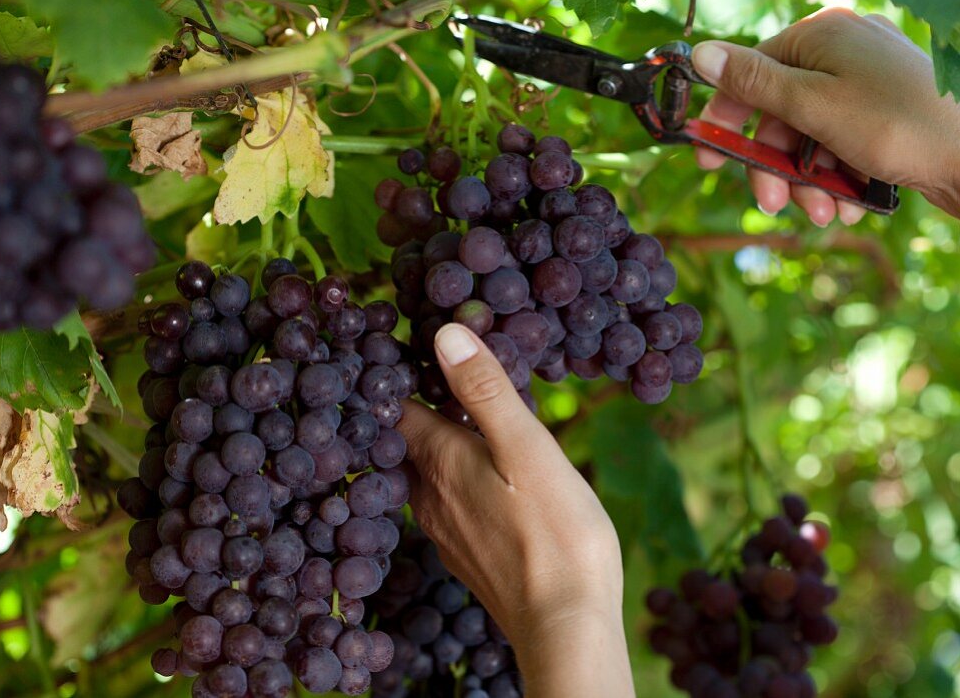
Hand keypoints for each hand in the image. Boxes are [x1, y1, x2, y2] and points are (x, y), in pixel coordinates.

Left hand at [398, 323, 633, 696]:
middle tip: (436, 374)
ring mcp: (445, 530)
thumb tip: (444, 335)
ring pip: (426, 474)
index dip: (394, 376)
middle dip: (416, 408)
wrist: (565, 625)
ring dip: (438, 446)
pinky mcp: (467, 555)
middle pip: (405, 441)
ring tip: (462, 419)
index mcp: (439, 461)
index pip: (394, 407)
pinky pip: (447, 503)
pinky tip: (483, 477)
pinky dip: (456, 479)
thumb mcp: (526, 448)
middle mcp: (429, 496)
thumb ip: (485, 391)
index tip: (402, 348)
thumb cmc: (556, 532)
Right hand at [691, 8, 959, 225]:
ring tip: (825, 214)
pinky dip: (839, 177)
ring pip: (812, 136)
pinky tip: (851, 204)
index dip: (728, 120)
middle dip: (777, 167)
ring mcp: (870, 81)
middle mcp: (846, 50)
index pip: (753, 72)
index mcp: (823, 34)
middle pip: (782, 113)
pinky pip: (843, 143)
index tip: (710, 160)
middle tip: (774, 206)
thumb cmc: (896, 126)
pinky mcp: (888, 112)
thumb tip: (701, 53)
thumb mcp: (812, 106)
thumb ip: (753, 83)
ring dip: (809, 182)